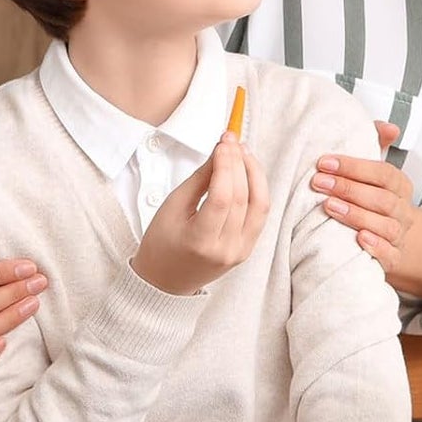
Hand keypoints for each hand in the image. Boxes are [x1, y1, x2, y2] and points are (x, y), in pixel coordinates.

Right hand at [131, 132, 270, 294]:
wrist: (165, 281)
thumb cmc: (161, 244)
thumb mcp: (172, 207)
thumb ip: (199, 180)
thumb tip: (220, 152)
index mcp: (201, 242)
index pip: (222, 197)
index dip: (226, 165)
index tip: (223, 142)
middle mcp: (226, 249)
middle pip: (243, 198)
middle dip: (239, 163)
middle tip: (231, 140)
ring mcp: (240, 252)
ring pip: (260, 205)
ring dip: (255, 174)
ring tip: (243, 152)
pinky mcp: (248, 249)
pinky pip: (260, 215)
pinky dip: (257, 190)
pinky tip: (247, 172)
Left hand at [311, 140, 421, 301]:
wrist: (391, 239)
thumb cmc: (374, 199)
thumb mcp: (374, 173)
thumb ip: (377, 145)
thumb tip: (391, 127)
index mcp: (400, 186)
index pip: (383, 173)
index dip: (355, 167)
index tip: (324, 162)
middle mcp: (403, 210)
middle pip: (383, 199)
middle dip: (349, 189)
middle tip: (319, 183)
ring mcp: (399, 235)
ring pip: (386, 226)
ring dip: (357, 215)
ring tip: (329, 207)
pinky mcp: (393, 258)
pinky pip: (389, 254)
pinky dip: (376, 246)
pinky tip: (359, 239)